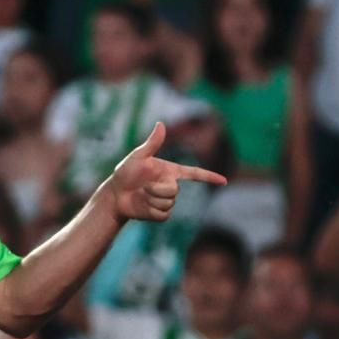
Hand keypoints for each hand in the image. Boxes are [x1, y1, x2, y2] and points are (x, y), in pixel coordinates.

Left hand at [105, 123, 227, 221]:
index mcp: (170, 171)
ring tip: (141, 195)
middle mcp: (171, 186)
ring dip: (152, 200)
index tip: (224, 181)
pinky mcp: (160, 214)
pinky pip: (163, 215)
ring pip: (168, 203)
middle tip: (142, 187)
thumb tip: (161, 124)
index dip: (209, 176)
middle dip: (156, 189)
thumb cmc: (125, 173)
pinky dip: (151, 211)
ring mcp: (166, 201)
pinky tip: (143, 207)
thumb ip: (152, 143)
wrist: (115, 195)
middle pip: (174, 191)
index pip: (194, 173)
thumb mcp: (138, 157)